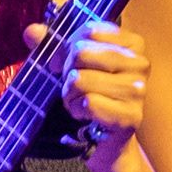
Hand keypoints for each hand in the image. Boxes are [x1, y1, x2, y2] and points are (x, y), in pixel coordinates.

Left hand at [46, 19, 153, 162]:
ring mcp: (138, 90)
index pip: (89, 30)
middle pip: (81, 53)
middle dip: (67, 73)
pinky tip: (84, 116)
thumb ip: (53, 45)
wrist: (106, 141)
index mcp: (132, 44)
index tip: (67, 63)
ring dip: (69, 95)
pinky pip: (88, 103)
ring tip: (79, 103)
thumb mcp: (73, 65)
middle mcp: (140, 64)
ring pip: (80, 79)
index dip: (67, 47)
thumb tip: (31, 31)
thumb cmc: (92, 96)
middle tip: (74, 87)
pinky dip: (77, 110)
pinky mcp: (130, 115)